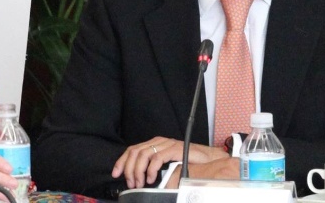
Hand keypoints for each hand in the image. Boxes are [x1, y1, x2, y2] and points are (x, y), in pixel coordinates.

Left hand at [111, 136, 228, 187]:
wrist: (208, 160)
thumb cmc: (189, 164)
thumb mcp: (167, 165)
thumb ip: (154, 167)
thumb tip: (138, 179)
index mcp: (155, 144)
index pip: (132, 150)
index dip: (121, 161)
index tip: (116, 174)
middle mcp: (159, 141)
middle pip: (135, 152)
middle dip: (129, 169)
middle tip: (131, 183)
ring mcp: (167, 144)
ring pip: (143, 155)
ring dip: (138, 171)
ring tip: (140, 183)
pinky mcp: (174, 149)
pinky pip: (156, 158)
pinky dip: (150, 170)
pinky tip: (151, 179)